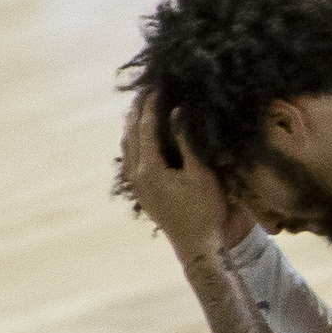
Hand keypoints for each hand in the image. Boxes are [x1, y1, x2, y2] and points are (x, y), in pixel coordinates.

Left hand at [112, 94, 240, 251]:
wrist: (197, 244)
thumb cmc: (205, 210)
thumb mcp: (201, 174)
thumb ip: (187, 142)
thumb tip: (177, 113)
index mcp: (149, 168)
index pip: (145, 127)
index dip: (150, 106)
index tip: (157, 87)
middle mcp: (136, 174)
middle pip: (130, 134)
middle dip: (137, 112)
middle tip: (145, 92)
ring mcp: (136, 184)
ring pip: (127, 147)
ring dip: (132, 126)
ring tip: (140, 109)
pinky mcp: (141, 191)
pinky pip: (130, 158)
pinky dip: (134, 141)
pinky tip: (141, 138)